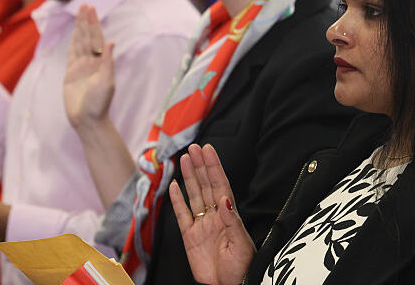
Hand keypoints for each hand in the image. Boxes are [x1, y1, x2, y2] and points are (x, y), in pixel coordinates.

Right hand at [64, 5, 114, 129]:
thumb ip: (108, 62)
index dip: (93, 23)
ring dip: (79, 29)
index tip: (91, 8)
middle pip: (87, 37)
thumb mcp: (106, 83)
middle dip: (86, 21)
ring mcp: (80, 67)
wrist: (87, 121)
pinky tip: (75, 35)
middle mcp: (91, 62)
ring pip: (79, 43)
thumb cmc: (99, 104)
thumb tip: (111, 42)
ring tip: (79, 15)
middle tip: (85, 5)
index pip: (96, 38)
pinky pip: (71, 54)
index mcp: (100, 62)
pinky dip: (72, 43)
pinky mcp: (70, 74)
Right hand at [168, 144, 253, 284]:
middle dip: (201, 166)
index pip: (220, 185)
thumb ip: (232, 222)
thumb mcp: (240, 245)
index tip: (209, 150)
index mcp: (229, 216)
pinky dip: (177, 201)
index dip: (214, 167)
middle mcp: (215, 216)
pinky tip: (173, 186)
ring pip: (193, 195)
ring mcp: (201, 225)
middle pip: (206, 185)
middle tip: (195, 147)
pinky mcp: (189, 237)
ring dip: (189, 177)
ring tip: (185, 159)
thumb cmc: (241, 269)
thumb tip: (224, 201)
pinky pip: (181, 215)